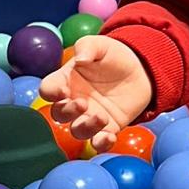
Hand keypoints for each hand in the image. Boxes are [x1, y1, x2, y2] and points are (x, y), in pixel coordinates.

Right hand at [39, 36, 152, 153]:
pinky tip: (109, 137)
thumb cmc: (113, 56)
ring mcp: (89, 116)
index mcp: (66, 80)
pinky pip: (99, 141)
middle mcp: (74, 101)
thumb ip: (88, 46)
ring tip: (101, 117)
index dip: (51, 92)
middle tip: (83, 104)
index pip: (48, 89)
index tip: (62, 90)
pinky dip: (101, 143)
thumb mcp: (101, 45)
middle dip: (67, 112)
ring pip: (77, 131)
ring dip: (85, 128)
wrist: (140, 69)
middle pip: (59, 114)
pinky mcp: (108, 127)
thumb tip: (81, 57)